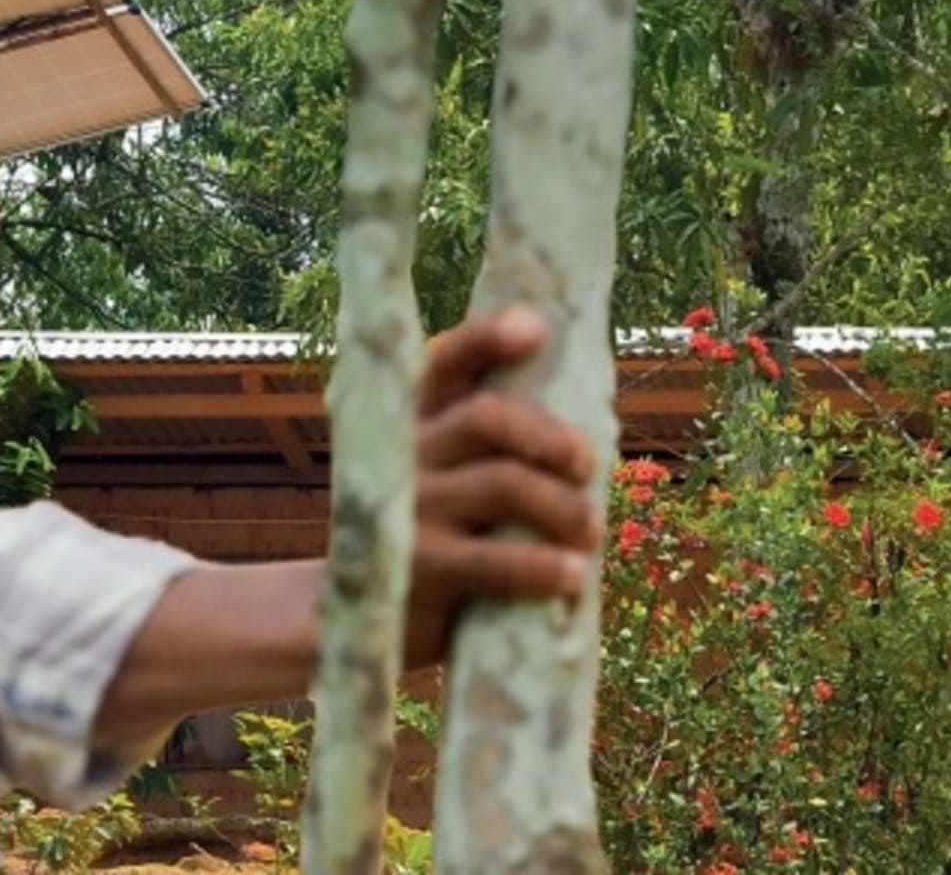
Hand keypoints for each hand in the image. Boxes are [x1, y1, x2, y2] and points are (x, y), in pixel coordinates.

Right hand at [403, 307, 601, 669]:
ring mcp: (411, 510)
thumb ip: (496, 455)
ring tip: (591, 532)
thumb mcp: (448, 485)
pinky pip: (493, 561)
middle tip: (587, 467)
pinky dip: (543, 566)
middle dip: (552, 436)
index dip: (488, 338)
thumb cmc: (433, 542)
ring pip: (503, 483)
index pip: (448, 363)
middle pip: (487, 416)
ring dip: (563, 505)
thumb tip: (593, 441)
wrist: (356, 621)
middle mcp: (407, 456)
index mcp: (418, 424)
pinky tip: (573, 576)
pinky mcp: (418, 568)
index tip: (536, 329)